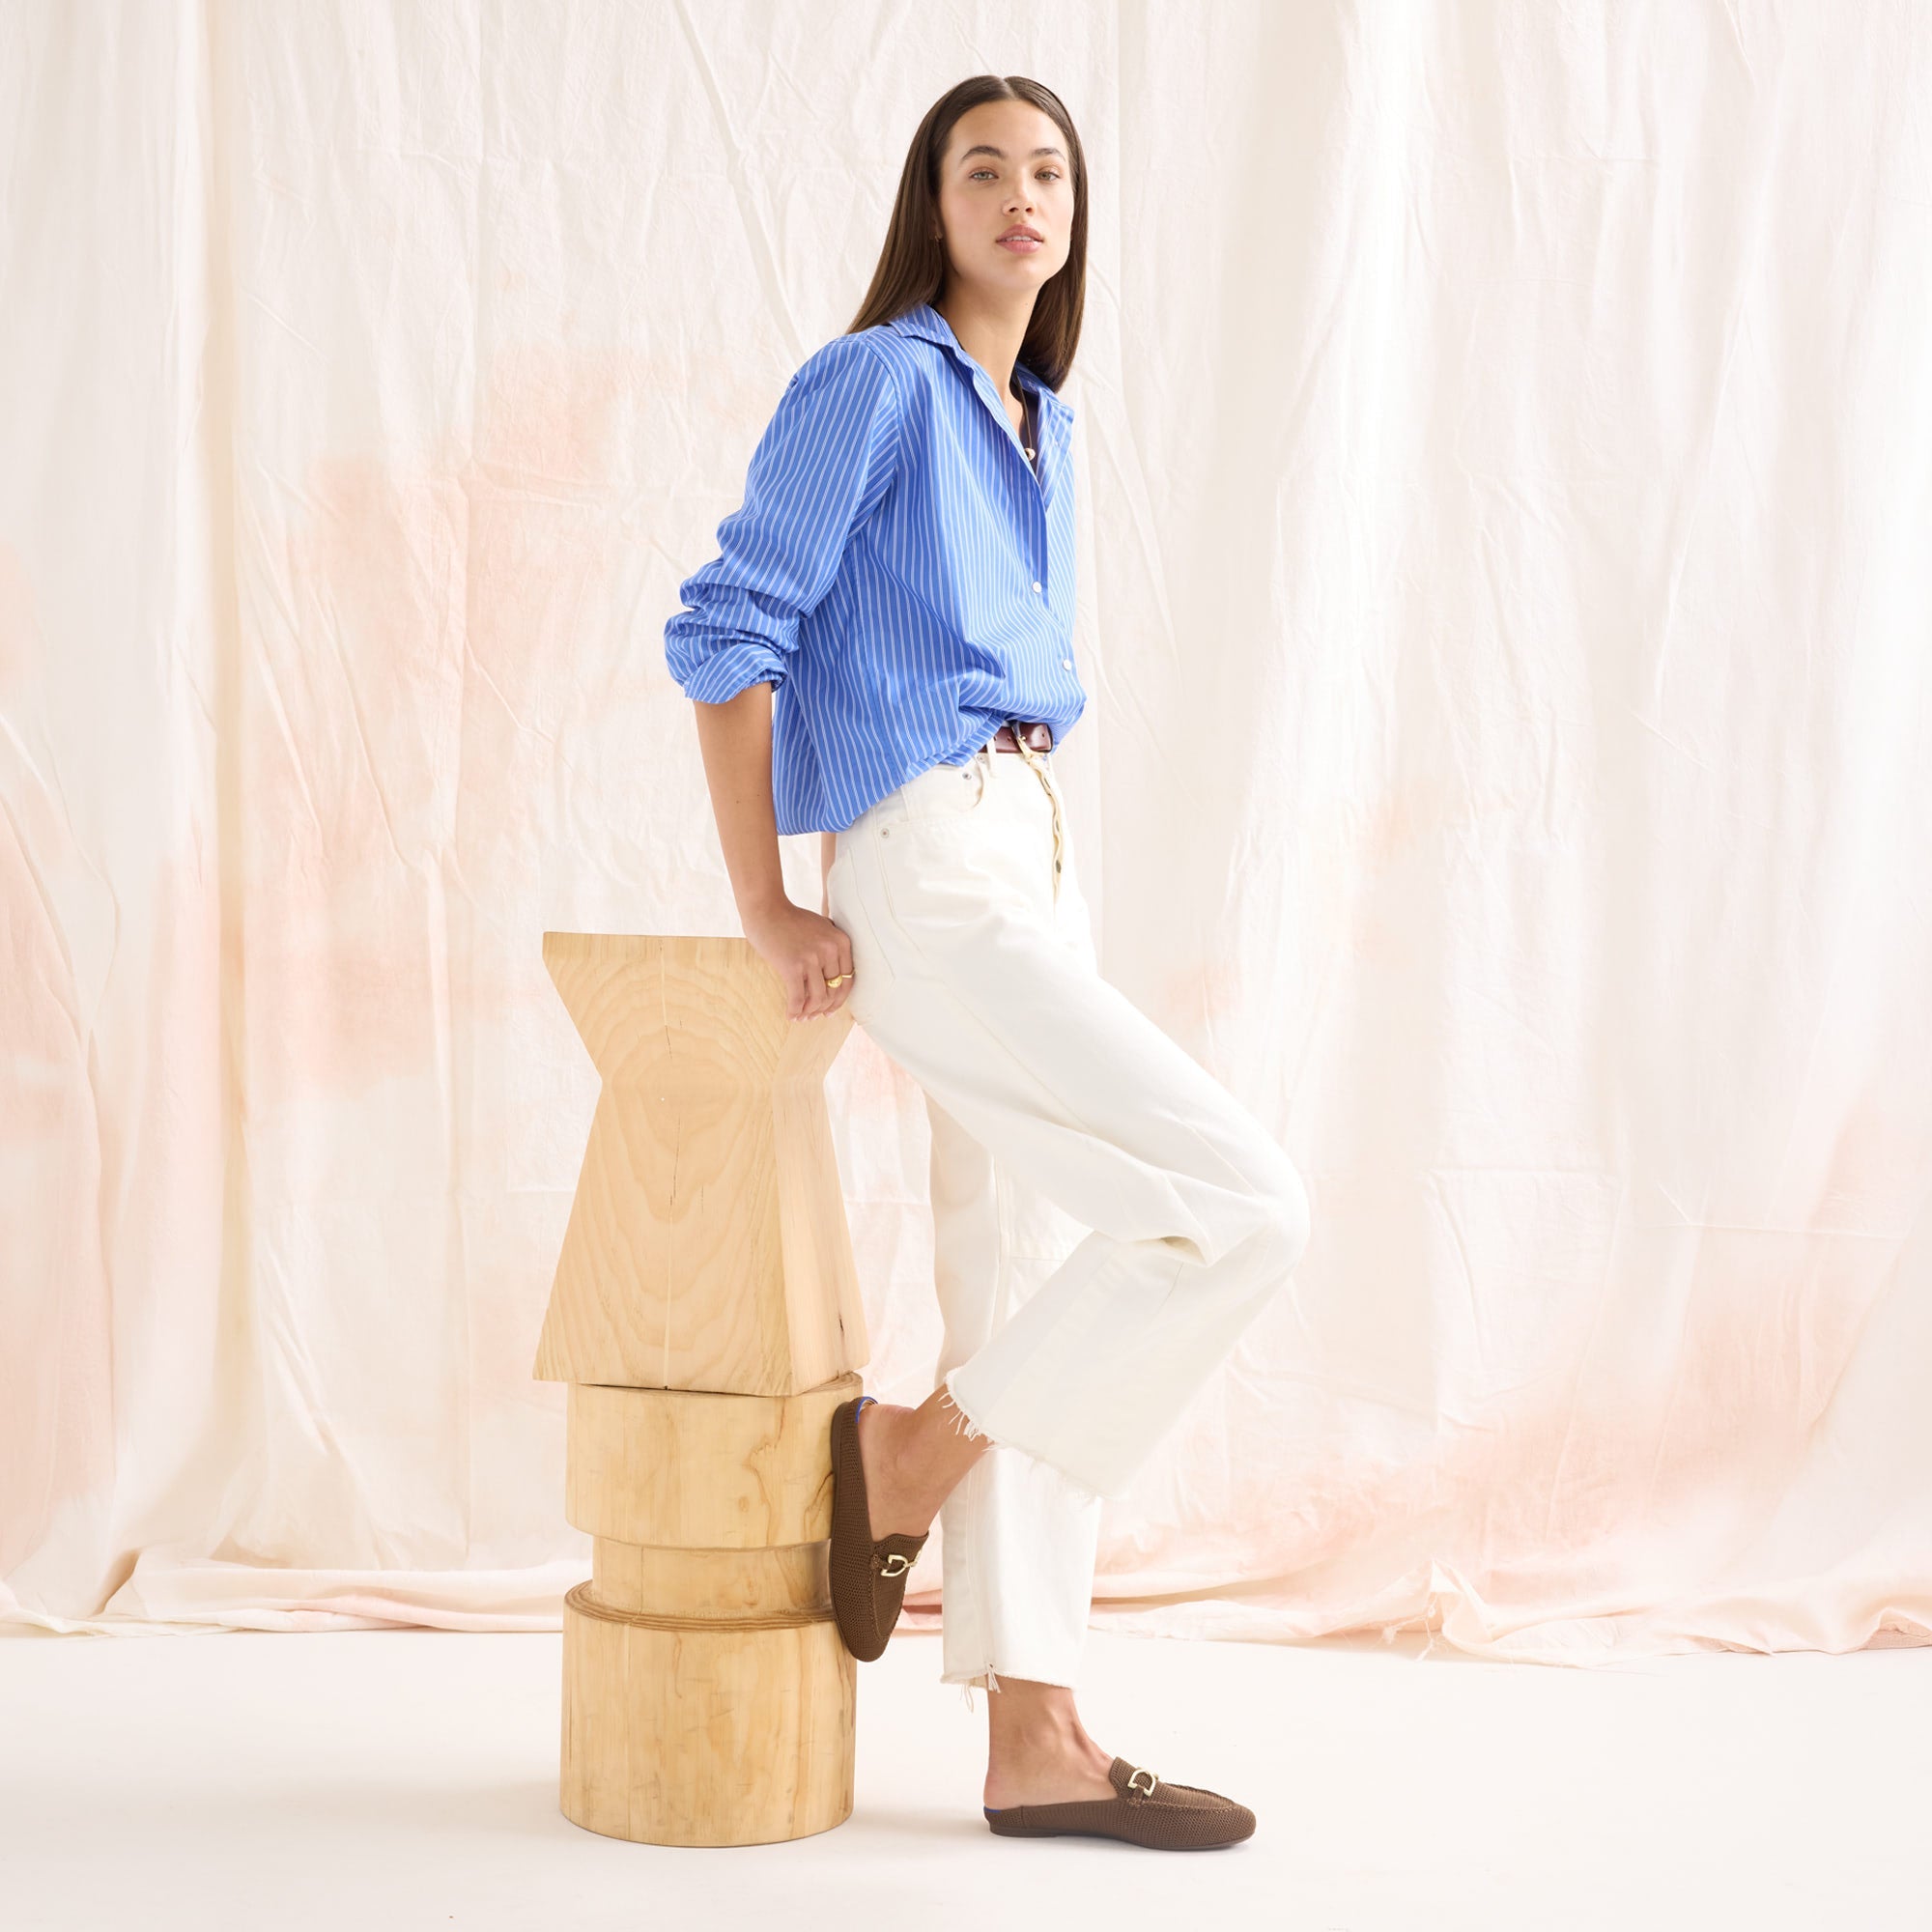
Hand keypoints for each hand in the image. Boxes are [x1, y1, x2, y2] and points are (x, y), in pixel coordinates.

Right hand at [741, 895, 856, 1020]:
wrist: (766, 909)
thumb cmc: (791, 920)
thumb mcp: (822, 928)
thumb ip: (832, 947)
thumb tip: (834, 981)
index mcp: (841, 942)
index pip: (848, 980)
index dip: (839, 999)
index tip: (830, 1009)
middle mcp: (831, 950)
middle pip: (834, 991)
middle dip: (824, 1008)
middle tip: (814, 1016)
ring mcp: (812, 959)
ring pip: (818, 998)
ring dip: (810, 1012)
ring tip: (802, 1018)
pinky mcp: (793, 967)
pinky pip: (798, 999)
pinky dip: (795, 1011)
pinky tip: (790, 1015)